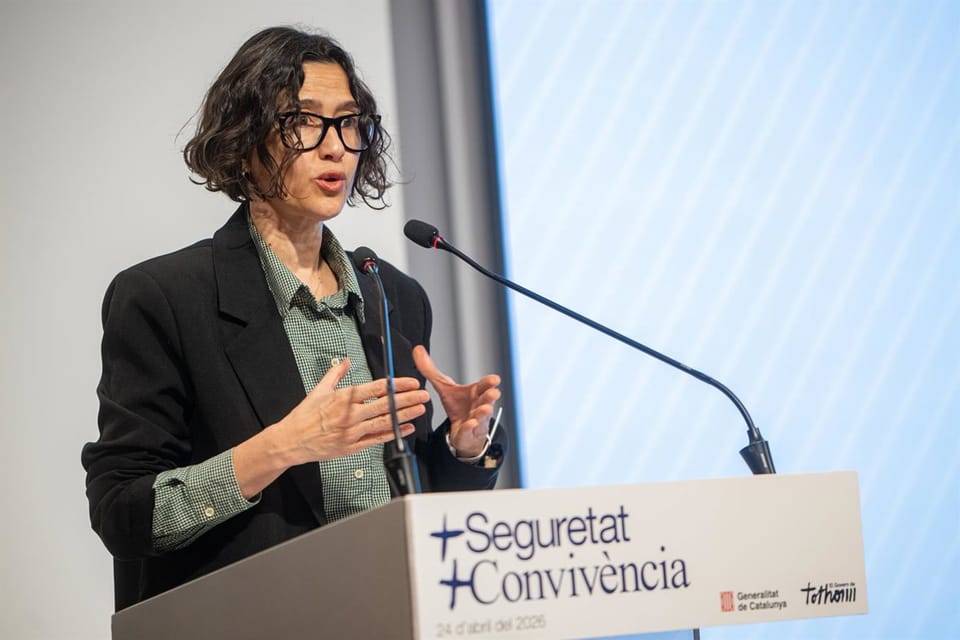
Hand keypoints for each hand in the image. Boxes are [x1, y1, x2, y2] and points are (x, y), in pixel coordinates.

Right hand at [276, 358, 428, 463]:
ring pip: (384, 422)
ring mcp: (352, 432)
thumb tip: (345, 361)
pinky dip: (393, 434)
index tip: (411, 382)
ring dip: (405, 416)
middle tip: (423, 395)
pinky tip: (406, 429)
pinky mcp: (352, 446)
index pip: (377, 388)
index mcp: (344, 398)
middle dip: (408, 399)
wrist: (291, 441)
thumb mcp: (318, 390)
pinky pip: (376, 439)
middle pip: (385, 405)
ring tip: (419, 410)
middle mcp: (350, 415)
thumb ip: (335, 374)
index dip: (397, 385)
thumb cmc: (304, 416)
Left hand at [412, 345, 500, 457]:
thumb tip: (418, 350)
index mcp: (475, 392)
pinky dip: (470, 427)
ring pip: (482, 416)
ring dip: (484, 412)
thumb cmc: (458, 405)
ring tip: (485, 408)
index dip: (490, 382)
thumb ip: (431, 370)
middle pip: (487, 399)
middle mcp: (479, 405)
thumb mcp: (443, 387)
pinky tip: (470, 424)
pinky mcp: (469, 433)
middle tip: (494, 392)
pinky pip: (470, 430)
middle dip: (491, 396)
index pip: (484, 385)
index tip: (495, 379)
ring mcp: (477, 419)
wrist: (462, 429)